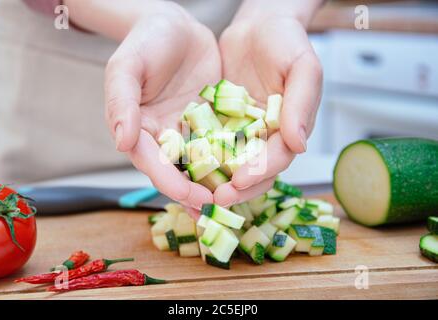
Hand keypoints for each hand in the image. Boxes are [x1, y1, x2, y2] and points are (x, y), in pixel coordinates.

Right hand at [104, 3, 220, 209]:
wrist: (174, 26)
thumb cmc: (145, 42)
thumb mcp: (126, 66)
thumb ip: (121, 102)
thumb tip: (122, 141)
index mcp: (140, 130)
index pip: (154, 163)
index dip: (171, 183)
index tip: (190, 197)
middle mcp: (165, 137)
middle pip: (179, 172)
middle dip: (196, 194)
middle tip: (216, 210)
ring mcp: (190, 131)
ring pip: (203, 164)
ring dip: (217, 185)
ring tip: (235, 202)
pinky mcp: (212, 122)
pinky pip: (224, 143)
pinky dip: (234, 160)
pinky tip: (250, 172)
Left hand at [216, 0, 322, 206]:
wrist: (259, 25)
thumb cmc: (287, 42)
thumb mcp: (302, 67)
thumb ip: (301, 103)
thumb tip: (299, 145)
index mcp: (289, 129)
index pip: (278, 158)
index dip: (261, 172)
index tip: (241, 180)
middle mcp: (267, 137)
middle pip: (254, 172)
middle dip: (237, 188)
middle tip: (215, 199)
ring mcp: (243, 132)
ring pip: (230, 165)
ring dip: (216, 182)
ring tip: (196, 195)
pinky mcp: (222, 124)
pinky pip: (210, 145)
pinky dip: (200, 160)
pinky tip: (183, 170)